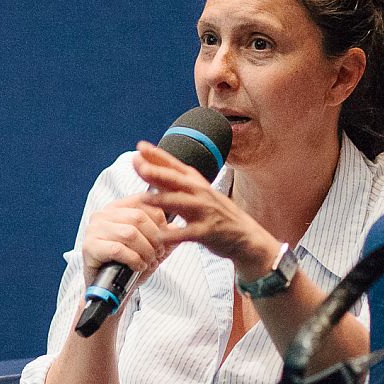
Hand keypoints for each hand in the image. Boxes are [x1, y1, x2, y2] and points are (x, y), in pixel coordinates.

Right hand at [78, 192, 171, 286]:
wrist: (108, 288)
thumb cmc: (127, 264)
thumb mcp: (151, 247)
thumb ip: (164, 236)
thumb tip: (176, 227)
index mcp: (117, 207)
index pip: (143, 201)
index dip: (160, 219)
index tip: (165, 236)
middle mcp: (103, 215)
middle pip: (138, 217)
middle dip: (154, 238)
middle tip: (159, 253)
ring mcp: (94, 230)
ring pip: (129, 233)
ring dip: (145, 250)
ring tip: (149, 261)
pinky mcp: (89, 247)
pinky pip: (117, 249)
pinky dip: (133, 259)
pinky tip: (138, 266)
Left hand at [132, 141, 278, 279]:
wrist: (246, 236)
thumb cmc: (216, 215)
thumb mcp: (197, 195)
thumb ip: (173, 184)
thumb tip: (148, 169)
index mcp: (196, 183)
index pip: (174, 165)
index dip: (157, 155)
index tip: (140, 146)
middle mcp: (200, 193)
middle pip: (176, 179)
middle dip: (157, 171)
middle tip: (138, 163)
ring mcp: (205, 211)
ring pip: (180, 203)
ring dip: (162, 200)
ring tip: (143, 199)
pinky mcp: (207, 231)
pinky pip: (188, 232)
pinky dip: (173, 234)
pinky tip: (159, 236)